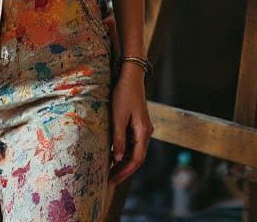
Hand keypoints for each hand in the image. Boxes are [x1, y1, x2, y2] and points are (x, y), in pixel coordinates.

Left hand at [110, 66, 152, 184]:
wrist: (130, 76)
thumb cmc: (123, 94)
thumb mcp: (118, 117)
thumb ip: (119, 138)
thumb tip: (118, 159)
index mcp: (143, 132)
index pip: (137, 159)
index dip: (125, 171)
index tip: (113, 180)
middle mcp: (145, 132)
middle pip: (137, 157)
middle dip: (124, 170)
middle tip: (110, 180)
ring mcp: (142, 128)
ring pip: (135, 151)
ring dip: (124, 161)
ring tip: (110, 171)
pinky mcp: (137, 123)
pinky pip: (132, 143)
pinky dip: (124, 151)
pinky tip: (114, 154)